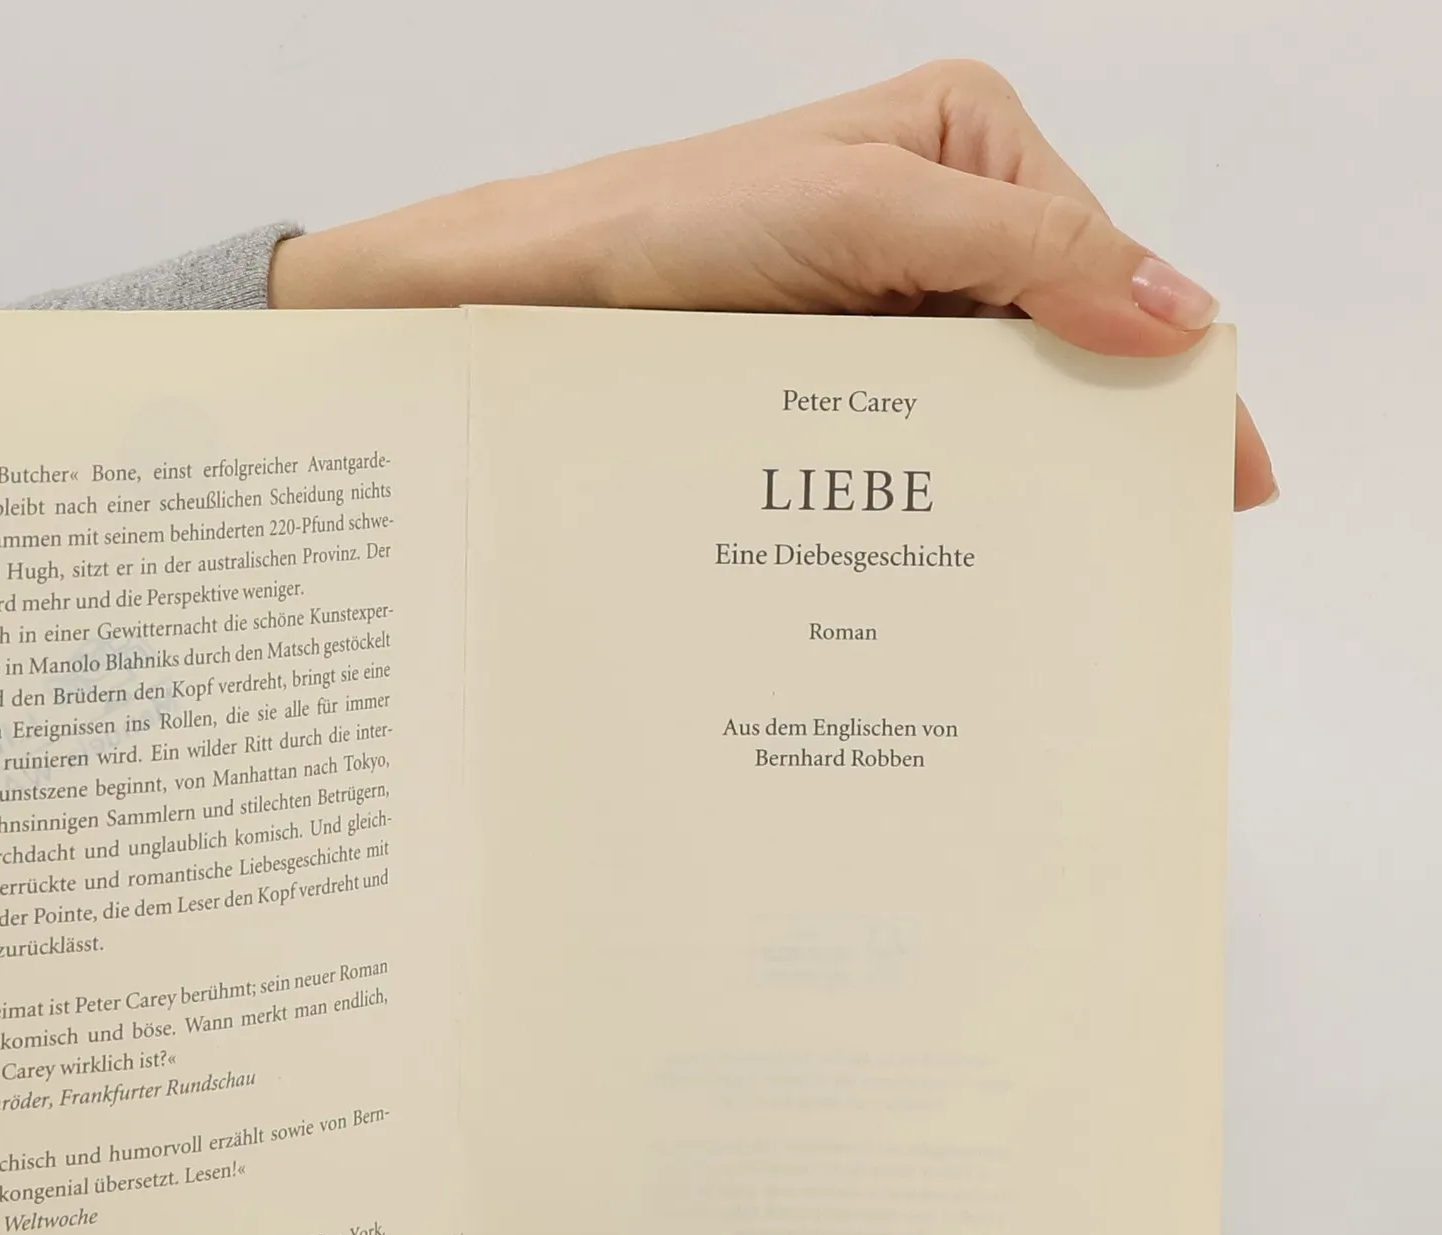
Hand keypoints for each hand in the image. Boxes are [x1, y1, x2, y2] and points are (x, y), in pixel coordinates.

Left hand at [270, 60, 1275, 508]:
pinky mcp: (829, 377)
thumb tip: (1176, 311)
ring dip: (1016, 476)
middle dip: (1098, 434)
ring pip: (987, 400)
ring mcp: (881, 306)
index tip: (1222, 477)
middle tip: (1145, 549)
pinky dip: (939, 488)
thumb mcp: (864, 211)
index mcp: (971, 145)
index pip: (1108, 263)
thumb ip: (1026, 253)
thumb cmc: (671, 224)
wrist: (530, 297)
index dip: (1167, 369)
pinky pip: (915, 435)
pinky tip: (962, 548)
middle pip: (1056, 340)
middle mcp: (938, 221)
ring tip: (1061, 572)